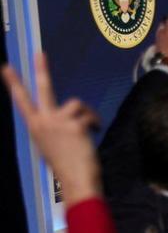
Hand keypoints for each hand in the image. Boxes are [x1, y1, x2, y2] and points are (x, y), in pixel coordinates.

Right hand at [3, 53, 101, 205]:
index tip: (6, 67)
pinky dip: (94, 122)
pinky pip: (89, 115)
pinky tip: (92, 134)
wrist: (76, 180)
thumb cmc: (67, 164)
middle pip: (43, 89)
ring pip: (77, 104)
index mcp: (35, 127)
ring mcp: (58, 121)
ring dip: (86, 114)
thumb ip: (55, 128)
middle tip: (40, 53)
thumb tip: (68, 118)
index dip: (14, 84)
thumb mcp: (53, 144)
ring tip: (88, 130)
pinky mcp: (74, 123)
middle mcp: (43, 121)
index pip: (21, 102)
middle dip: (41, 69)